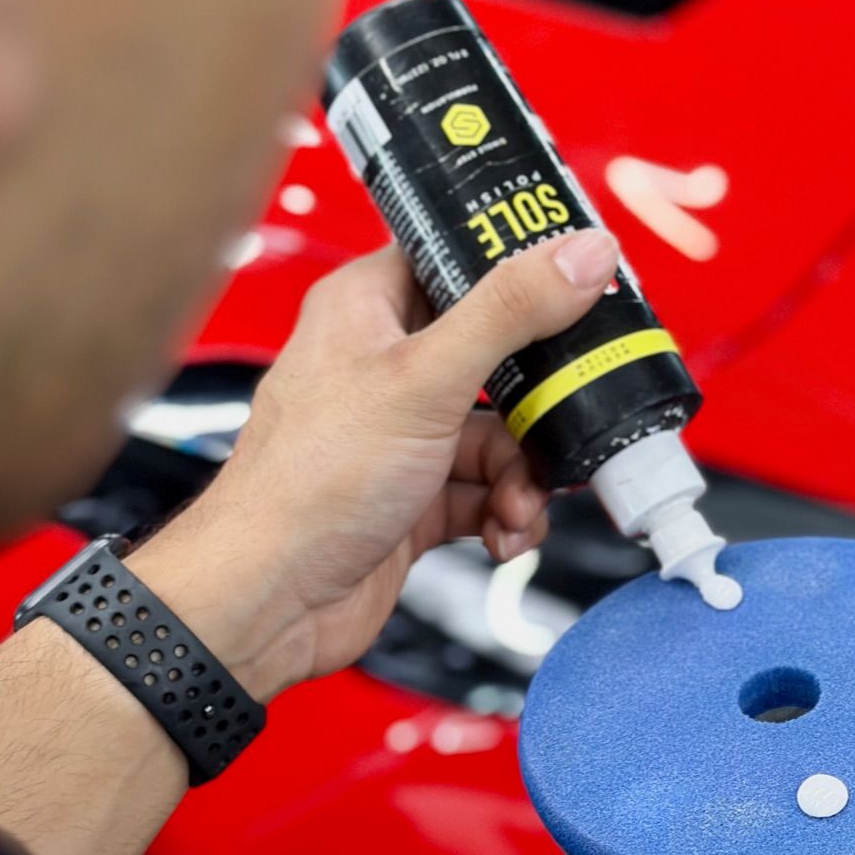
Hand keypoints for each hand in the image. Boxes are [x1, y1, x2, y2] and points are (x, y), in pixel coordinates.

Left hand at [131, 229, 619, 700]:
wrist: (271, 601)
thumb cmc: (308, 484)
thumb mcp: (426, 380)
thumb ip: (510, 313)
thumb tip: (583, 253)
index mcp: (368, 307)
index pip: (455, 258)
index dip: (518, 269)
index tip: (580, 287)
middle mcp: (384, 365)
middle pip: (498, 357)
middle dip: (538, 406)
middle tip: (564, 420)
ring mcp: (402, 434)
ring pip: (502, 435)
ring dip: (524, 476)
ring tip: (518, 504)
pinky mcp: (415, 495)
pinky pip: (487, 490)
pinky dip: (505, 513)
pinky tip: (503, 533)